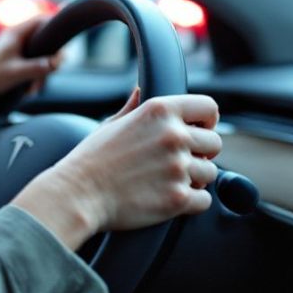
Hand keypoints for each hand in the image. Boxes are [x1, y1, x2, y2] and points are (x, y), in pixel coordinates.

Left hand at [0, 16, 60, 101]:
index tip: (66, 41)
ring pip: (39, 55)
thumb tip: (58, 62)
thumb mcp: (16, 73)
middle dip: (50, 58)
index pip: (41, 20)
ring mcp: (14, 48)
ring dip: (40, 72)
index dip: (56, 26)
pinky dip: (33, 76)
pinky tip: (28, 90)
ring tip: (34, 88)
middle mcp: (15, 37)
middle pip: (44, 40)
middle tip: (52, 71)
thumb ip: (38, 67)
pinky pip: (31, 64)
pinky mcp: (13, 60)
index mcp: (15, 33)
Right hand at [12, 88, 221, 249]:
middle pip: (215, 143)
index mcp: (159, 111)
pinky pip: (204, 200)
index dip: (207, 120)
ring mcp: (178, 168)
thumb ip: (134, 106)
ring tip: (166, 180)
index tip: (199, 131)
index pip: (209, 107)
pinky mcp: (178, 198)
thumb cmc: (90, 159)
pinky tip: (167, 197)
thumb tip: (140, 91)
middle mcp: (173, 136)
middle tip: (177, 161)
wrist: (77, 194)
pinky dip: (190, 202)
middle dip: (201, 153)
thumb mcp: (111, 123)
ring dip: (194, 179)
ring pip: (210, 173)